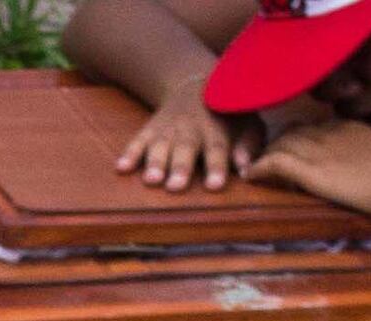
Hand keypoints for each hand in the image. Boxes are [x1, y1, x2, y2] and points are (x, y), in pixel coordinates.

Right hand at [115, 84, 252, 187]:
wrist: (195, 84)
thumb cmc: (227, 112)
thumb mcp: (248, 121)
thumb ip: (248, 144)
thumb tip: (245, 168)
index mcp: (217, 128)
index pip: (217, 148)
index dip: (216, 166)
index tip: (215, 185)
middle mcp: (191, 128)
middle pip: (186, 148)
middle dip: (180, 167)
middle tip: (176, 187)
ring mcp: (168, 128)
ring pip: (161, 146)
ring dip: (155, 163)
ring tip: (151, 180)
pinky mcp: (150, 129)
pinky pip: (138, 141)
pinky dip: (130, 154)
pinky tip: (121, 168)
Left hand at [246, 115, 370, 218]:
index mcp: (349, 126)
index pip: (314, 126)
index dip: (300, 139)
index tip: (293, 152)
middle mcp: (330, 131)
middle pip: (292, 132)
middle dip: (278, 146)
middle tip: (266, 163)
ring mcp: (319, 149)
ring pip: (280, 144)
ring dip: (265, 157)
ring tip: (254, 170)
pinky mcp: (312, 170)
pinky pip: (275, 162)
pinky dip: (259, 168)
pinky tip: (250, 177)